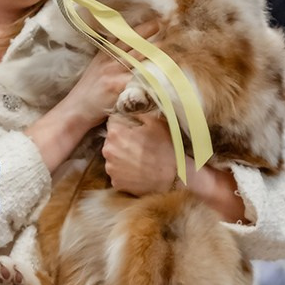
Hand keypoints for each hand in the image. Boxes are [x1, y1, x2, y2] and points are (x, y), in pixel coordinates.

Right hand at [65, 19, 160, 129]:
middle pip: (134, 42)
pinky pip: (138, 79)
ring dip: (156, 53)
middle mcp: (110, 58)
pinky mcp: (117, 85)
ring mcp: (113, 71)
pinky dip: (150, 77)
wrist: (77, 108)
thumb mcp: (97, 66)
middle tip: (169, 28)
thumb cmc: (89, 90)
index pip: (125, 35)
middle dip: (152, 34)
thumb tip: (131, 48)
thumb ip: (111, 56)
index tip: (157, 22)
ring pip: (139, 57)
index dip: (142, 27)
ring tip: (172, 48)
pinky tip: (164, 75)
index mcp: (105, 52)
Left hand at [102, 112, 245, 220]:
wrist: (176, 177)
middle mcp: (108, 151)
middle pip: (111, 140)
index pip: (113, 121)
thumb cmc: (167, 147)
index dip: (124, 123)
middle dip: (122, 139)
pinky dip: (125, 171)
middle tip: (139, 142)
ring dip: (122, 155)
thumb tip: (130, 100)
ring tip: (140, 157)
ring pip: (113, 157)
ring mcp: (111, 169)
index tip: (134, 127)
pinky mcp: (116, 183)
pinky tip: (139, 169)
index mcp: (115, 133)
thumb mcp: (155, 122)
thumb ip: (138, 111)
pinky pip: (118, 173)